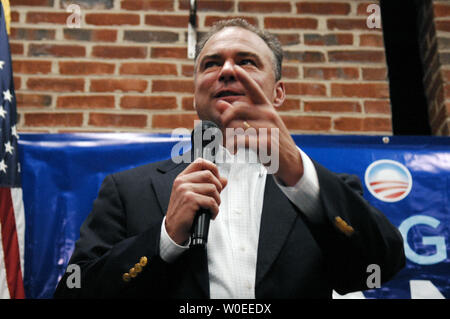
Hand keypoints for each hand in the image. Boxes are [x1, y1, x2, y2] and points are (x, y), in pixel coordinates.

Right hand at [165, 158, 227, 244]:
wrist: (173, 230)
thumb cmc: (183, 213)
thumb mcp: (194, 196)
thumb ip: (209, 186)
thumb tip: (224, 180)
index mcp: (182, 178)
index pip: (200, 162)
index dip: (212, 168)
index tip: (217, 179)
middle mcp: (182, 182)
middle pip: (209, 174)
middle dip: (218, 187)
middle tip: (216, 198)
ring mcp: (185, 190)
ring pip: (212, 188)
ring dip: (217, 200)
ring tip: (212, 208)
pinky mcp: (190, 200)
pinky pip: (211, 201)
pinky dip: (215, 210)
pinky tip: (211, 214)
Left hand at [217, 65, 303, 185]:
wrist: (290, 163)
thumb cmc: (272, 144)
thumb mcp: (257, 128)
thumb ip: (239, 117)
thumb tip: (220, 103)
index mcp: (267, 109)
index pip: (254, 90)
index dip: (245, 78)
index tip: (235, 68)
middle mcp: (268, 115)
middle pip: (237, 108)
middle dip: (225, 120)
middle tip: (223, 133)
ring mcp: (269, 128)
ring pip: (237, 125)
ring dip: (228, 137)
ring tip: (230, 146)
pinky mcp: (267, 142)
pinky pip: (241, 139)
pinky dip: (233, 146)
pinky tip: (234, 151)